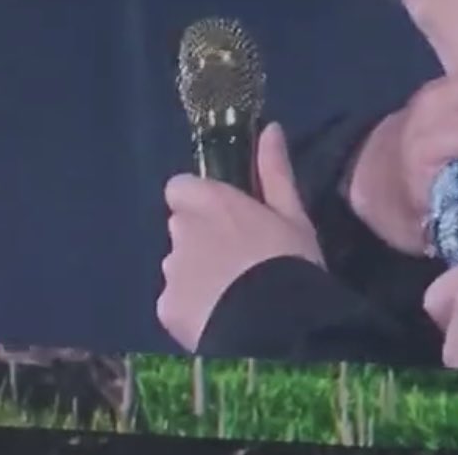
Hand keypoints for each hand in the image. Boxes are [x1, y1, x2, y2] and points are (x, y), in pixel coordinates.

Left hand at [156, 122, 323, 351]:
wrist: (275, 328)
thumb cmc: (290, 262)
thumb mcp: (293, 214)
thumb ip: (274, 171)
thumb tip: (270, 128)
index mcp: (213, 203)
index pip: (180, 186)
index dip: (199, 198)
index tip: (225, 215)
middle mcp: (182, 231)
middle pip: (181, 225)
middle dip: (201, 236)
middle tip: (238, 258)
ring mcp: (170, 272)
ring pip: (178, 264)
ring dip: (197, 271)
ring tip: (232, 293)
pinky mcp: (165, 310)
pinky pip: (176, 299)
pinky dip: (192, 305)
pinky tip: (220, 316)